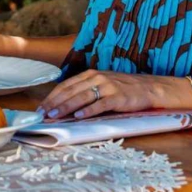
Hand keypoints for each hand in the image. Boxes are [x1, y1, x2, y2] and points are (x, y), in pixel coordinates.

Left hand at [40, 70, 177, 119]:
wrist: (150, 88)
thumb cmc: (123, 89)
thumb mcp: (102, 85)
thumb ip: (86, 91)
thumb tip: (65, 105)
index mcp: (90, 74)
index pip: (66, 86)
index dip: (52, 97)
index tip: (41, 108)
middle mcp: (97, 78)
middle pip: (71, 91)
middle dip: (55, 103)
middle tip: (42, 114)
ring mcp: (108, 86)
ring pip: (82, 97)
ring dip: (66, 107)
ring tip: (55, 116)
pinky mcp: (118, 97)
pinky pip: (100, 104)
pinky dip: (89, 110)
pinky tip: (79, 116)